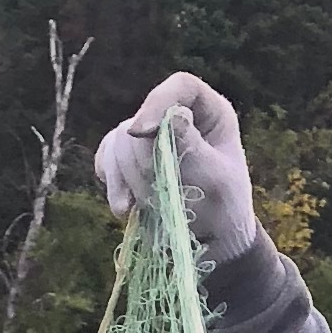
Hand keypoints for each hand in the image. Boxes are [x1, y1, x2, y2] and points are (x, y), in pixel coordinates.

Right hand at [92, 74, 257, 266]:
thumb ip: (193, 149)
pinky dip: (113, 183)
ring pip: (119, 140)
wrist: (212, 244)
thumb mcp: (216, 182)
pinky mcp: (130, 161)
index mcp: (210, 113)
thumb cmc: (224, 211)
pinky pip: (106, 158)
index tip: (140, 132)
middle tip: (156, 195)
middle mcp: (177, 118)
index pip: (180, 87)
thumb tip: (172, 116)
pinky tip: (124, 208)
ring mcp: (150, 138)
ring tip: (142, 208)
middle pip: (142, 118)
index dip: (157, 103)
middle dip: (143, 161)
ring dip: (127, 177)